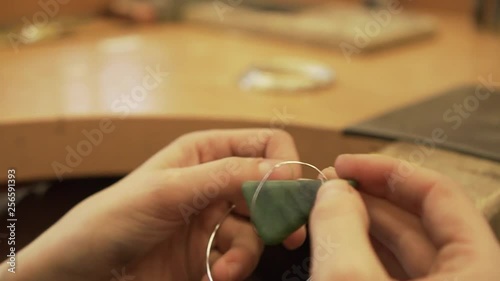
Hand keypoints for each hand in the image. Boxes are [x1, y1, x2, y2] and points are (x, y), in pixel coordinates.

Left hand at [4, 129, 304, 280]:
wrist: (82, 272)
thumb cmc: (111, 219)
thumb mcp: (168, 191)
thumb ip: (226, 176)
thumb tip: (282, 168)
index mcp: (206, 152)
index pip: (265, 144)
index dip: (285, 163)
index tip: (292, 190)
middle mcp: (216, 181)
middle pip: (271, 188)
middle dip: (280, 211)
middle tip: (292, 234)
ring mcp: (215, 218)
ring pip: (261, 228)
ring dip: (252, 250)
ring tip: (228, 267)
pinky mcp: (212, 251)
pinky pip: (244, 255)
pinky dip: (238, 267)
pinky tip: (218, 274)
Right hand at [310, 154, 499, 280]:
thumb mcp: (349, 280)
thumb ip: (341, 227)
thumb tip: (333, 189)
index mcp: (477, 271)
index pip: (440, 194)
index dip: (388, 171)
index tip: (345, 164)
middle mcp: (465, 279)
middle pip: (421, 219)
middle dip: (370, 195)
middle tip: (329, 184)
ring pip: (405, 248)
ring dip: (363, 222)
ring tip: (326, 208)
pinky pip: (393, 272)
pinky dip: (364, 251)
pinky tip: (337, 240)